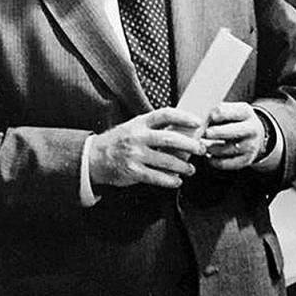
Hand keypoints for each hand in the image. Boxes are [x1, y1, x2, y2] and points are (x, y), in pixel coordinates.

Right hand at [89, 108, 206, 187]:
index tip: (197, 123)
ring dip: (183, 166)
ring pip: (166, 161)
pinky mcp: (133, 171)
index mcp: (139, 123)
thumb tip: (183, 131)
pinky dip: (170, 180)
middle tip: (201, 149)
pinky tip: (177, 181)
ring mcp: (135, 154)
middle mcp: (137, 137)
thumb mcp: (134, 127)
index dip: (183, 117)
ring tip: (191, 169)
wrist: (94, 157)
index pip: (165, 115)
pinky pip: (156, 177)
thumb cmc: (119, 141)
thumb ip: (154, 128)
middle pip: (169, 139)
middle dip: (189, 145)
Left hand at [203, 102, 264, 170]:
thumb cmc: (237, 120)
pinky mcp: (246, 160)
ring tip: (202, 144)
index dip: (211, 116)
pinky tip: (209, 156)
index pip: (223, 112)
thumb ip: (216, 112)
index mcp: (245, 112)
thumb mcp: (231, 110)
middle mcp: (251, 129)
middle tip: (204, 133)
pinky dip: (213, 161)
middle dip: (215, 133)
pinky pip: (224, 163)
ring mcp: (250, 146)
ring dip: (210, 148)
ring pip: (224, 150)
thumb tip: (200, 121)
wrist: (257, 135)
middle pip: (229, 131)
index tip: (204, 119)